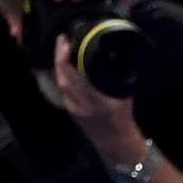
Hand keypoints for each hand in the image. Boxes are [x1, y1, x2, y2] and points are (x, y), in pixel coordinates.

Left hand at [52, 35, 140, 156]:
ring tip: (61, 48)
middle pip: (64, 79)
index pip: (78, 77)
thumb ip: (117, 77)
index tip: (67, 42)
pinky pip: (62, 89)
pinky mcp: (70, 111)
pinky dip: (60, 75)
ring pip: (60, 84)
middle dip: (59, 57)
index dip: (68, 58)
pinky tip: (62, 65)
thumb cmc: (122, 119)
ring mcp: (75, 109)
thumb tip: (114, 55)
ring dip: (58, 65)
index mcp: (100, 102)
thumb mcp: (124, 96)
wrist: (116, 143)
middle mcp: (84, 106)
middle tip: (62, 39)